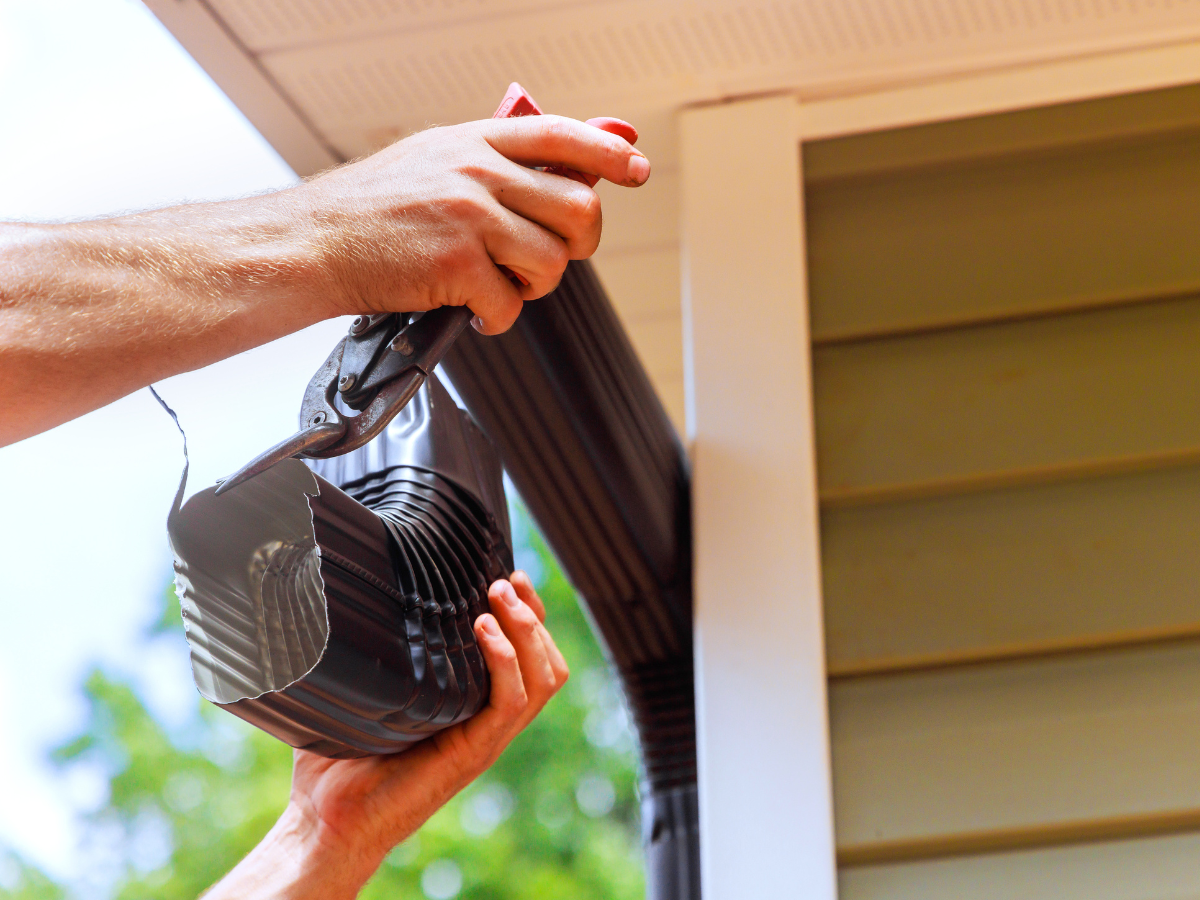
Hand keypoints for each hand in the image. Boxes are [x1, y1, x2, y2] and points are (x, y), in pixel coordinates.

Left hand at [205, 572, 566, 899]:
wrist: (324, 821)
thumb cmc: (337, 760)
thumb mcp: (366, 692)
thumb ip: (375, 652)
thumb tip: (347, 597)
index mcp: (474, 708)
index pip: (529, 657)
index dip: (530, 614)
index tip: (511, 577)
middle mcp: (489, 723)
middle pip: (549, 664)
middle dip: (534, 614)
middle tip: (504, 582)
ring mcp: (486, 739)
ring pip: (542, 679)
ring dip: (527, 630)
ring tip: (497, 598)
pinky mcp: (473, 753)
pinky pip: (510, 702)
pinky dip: (504, 660)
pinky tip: (482, 630)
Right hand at [298, 115, 649, 333]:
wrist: (312, 243)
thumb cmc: (369, 210)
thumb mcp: (433, 161)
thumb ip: (495, 163)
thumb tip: (563, 169)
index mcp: (474, 141)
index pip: (561, 135)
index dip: (608, 152)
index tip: (635, 169)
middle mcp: (476, 172)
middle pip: (578, 208)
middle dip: (576, 245)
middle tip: (549, 258)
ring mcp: (468, 217)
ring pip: (552, 263)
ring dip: (533, 287)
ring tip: (497, 285)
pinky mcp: (456, 266)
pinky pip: (511, 304)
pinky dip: (497, 319)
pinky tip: (473, 310)